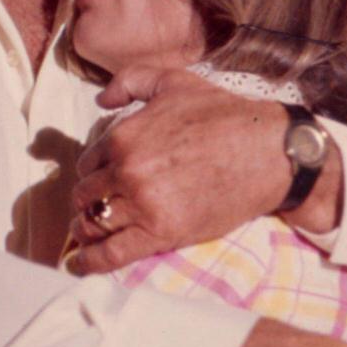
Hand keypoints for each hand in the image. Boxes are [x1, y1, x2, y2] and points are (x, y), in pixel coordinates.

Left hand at [69, 65, 341, 273]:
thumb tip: (102, 98)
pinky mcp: (161, 233)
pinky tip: (80, 265)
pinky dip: (91, 262)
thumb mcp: (172, 82)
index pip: (88, 162)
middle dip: (87, 200)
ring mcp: (142, 204)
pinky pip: (113, 253)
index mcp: (123, 136)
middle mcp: (126, 171)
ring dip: (86, 229)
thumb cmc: (222, 114)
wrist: (266, 151)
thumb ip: (131, 81)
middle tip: (94, 207)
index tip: (100, 179)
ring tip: (85, 234)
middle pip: (86, 194)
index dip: (93, 171)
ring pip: (95, 224)